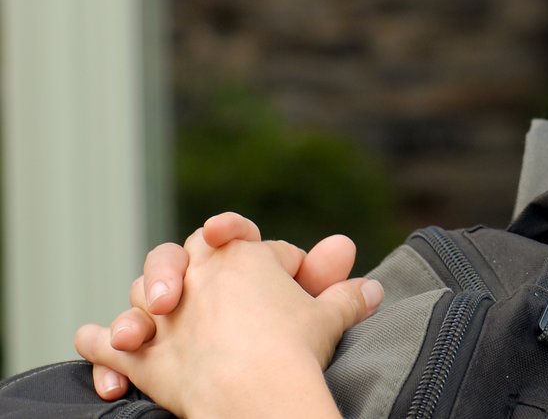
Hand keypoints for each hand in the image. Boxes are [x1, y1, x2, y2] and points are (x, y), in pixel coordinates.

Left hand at [86, 213, 361, 399]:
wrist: (255, 390)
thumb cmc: (293, 348)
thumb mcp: (329, 316)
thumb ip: (348, 296)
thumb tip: (374, 289)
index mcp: (240, 254)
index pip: (240, 236)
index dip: (244, 238)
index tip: (239, 239)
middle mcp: (196, 274)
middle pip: (179, 254)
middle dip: (182, 266)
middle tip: (195, 288)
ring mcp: (164, 314)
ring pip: (141, 294)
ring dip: (141, 306)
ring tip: (144, 321)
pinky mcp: (140, 354)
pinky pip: (110, 345)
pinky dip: (101, 343)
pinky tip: (95, 338)